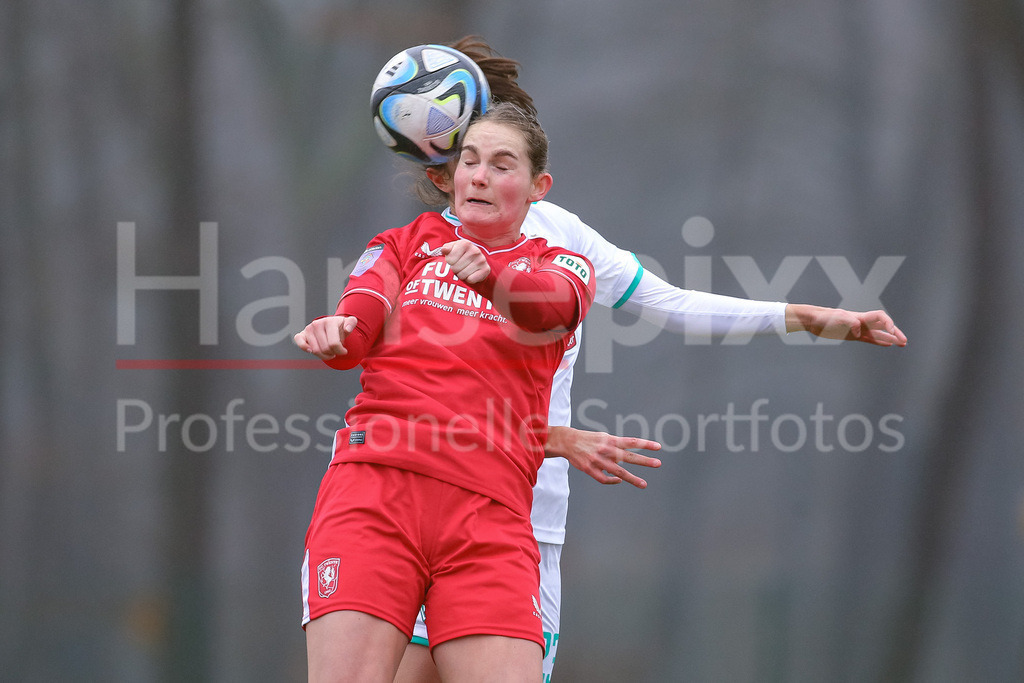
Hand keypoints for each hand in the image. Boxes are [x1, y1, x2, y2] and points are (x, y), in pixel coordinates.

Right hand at [293, 315, 357, 359]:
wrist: (332, 325)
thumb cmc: (341, 327)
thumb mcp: (349, 323)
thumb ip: (351, 323)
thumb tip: (347, 329)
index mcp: (329, 321)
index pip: (334, 344)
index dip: (340, 351)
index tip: (344, 351)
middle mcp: (317, 323)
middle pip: (325, 349)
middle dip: (332, 353)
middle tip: (336, 351)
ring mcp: (309, 328)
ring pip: (314, 350)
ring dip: (324, 356)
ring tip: (329, 352)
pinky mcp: (302, 334)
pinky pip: (299, 341)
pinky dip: (304, 347)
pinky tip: (311, 351)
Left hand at [440, 239, 489, 283]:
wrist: (476, 261)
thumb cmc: (461, 255)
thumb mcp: (452, 249)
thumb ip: (446, 248)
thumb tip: (444, 250)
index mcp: (465, 243)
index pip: (450, 260)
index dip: (450, 262)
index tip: (454, 260)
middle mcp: (475, 250)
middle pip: (456, 268)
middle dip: (455, 269)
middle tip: (460, 266)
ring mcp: (481, 260)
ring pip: (462, 275)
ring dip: (461, 275)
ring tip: (465, 269)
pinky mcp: (486, 269)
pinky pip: (471, 279)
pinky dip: (469, 279)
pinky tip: (471, 274)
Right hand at [546, 426, 661, 488]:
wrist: (566, 441)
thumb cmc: (588, 439)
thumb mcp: (603, 437)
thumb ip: (616, 445)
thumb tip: (628, 453)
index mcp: (610, 440)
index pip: (631, 441)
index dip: (645, 444)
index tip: (658, 447)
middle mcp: (606, 450)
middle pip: (628, 457)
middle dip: (644, 461)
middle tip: (658, 463)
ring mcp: (598, 461)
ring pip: (618, 472)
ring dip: (632, 479)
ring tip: (644, 484)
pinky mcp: (590, 470)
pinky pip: (604, 479)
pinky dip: (613, 481)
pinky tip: (619, 481)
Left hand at [786, 304, 907, 346]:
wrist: (813, 320)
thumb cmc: (824, 317)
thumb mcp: (836, 318)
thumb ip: (849, 322)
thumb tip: (859, 331)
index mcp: (860, 317)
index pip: (880, 318)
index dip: (889, 324)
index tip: (892, 334)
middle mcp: (862, 322)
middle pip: (883, 326)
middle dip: (895, 333)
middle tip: (905, 342)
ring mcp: (858, 329)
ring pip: (879, 334)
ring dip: (890, 338)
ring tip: (902, 344)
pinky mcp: (853, 336)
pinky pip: (870, 339)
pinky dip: (879, 341)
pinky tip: (887, 344)